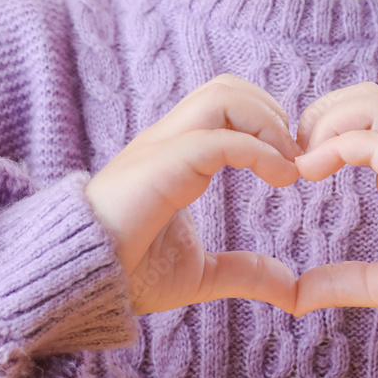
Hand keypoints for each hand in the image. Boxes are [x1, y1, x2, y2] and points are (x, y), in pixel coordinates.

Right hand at [83, 74, 302, 315]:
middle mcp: (167, 141)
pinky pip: (217, 139)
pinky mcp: (159, 167)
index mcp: (175, 156)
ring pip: (221, 96)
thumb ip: (246, 273)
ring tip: (289, 163)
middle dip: (272, 112)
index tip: (294, 166)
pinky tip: (281, 178)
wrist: (81, 287)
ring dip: (267, 122)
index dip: (268, 124)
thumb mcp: (202, 275)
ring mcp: (160, 149)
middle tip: (297, 158)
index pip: (224, 106)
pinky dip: (259, 150)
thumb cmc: (129, 276)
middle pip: (226, 87)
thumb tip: (291, 289)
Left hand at [292, 82, 377, 317]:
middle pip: (366, 96)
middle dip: (322, 112)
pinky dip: (335, 146)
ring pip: (373, 102)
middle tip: (295, 153)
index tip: (297, 167)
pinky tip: (310, 172)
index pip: (365, 119)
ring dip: (329, 121)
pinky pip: (374, 139)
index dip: (325, 129)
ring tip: (305, 159)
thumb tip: (296, 297)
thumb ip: (339, 282)